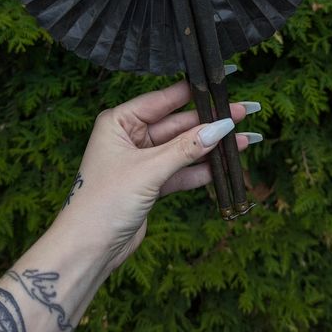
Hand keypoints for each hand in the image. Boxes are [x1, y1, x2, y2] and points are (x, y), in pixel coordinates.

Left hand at [55, 80, 256, 271]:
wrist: (87, 249)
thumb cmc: (103, 202)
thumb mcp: (148, 170)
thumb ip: (186, 148)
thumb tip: (220, 127)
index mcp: (119, 122)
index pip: (163, 100)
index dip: (194, 92)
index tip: (219, 82)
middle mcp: (129, 137)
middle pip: (177, 124)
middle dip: (210, 122)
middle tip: (243, 113)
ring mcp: (141, 162)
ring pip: (182, 148)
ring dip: (211, 147)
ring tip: (244, 139)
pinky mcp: (150, 184)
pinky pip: (180, 171)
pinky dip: (202, 170)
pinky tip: (226, 165)